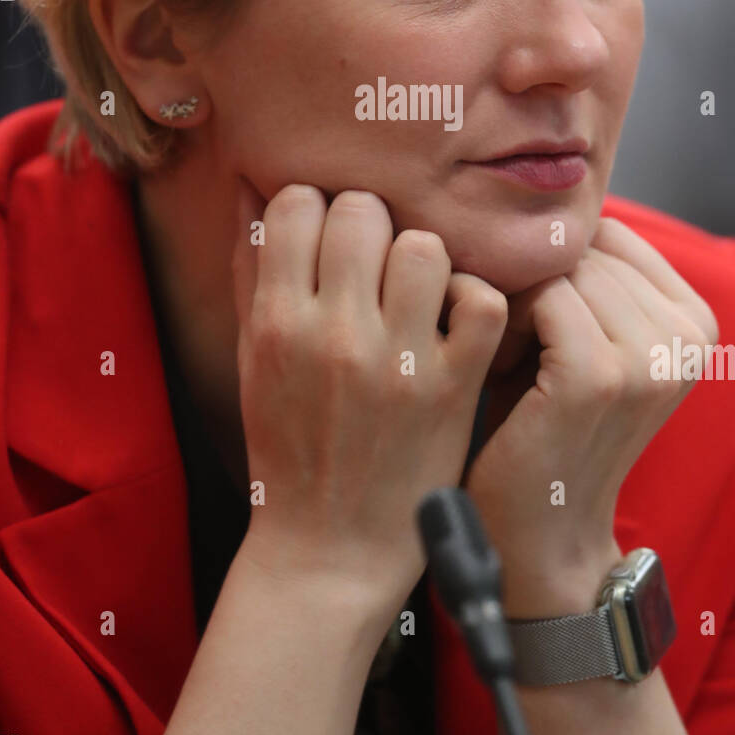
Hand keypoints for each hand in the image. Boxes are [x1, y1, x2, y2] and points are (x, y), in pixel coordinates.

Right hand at [232, 179, 508, 611]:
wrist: (328, 551)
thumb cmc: (287, 446)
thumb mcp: (252, 359)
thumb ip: (253, 270)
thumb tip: (255, 184)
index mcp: (277, 321)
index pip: (296, 203)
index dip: (315, 208)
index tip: (327, 237)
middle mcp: (335, 333)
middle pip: (362, 211)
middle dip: (370, 224)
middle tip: (376, 260)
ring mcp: (400, 361)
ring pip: (425, 245)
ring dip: (424, 258)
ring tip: (419, 288)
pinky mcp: (454, 388)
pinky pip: (482, 301)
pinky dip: (475, 300)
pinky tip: (458, 320)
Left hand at [464, 217, 719, 610]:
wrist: (537, 528)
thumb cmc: (542, 420)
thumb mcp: (582, 335)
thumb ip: (585, 270)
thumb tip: (543, 192)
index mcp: (694, 319)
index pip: (609, 232)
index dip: (555, 265)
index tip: (535, 320)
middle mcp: (685, 335)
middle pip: (582, 248)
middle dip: (533, 284)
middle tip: (511, 344)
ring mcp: (648, 358)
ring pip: (557, 268)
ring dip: (514, 302)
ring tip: (505, 356)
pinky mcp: (598, 377)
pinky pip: (538, 296)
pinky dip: (502, 320)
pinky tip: (497, 363)